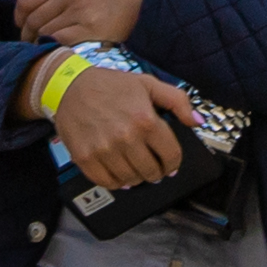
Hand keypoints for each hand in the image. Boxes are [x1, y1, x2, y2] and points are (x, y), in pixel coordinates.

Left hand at [8, 0, 147, 46]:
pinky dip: (58, 50)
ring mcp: (78, 12)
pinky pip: (61, 43)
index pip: (26, 0)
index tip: (22, 28)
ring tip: (50, 51)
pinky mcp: (90, 29)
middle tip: (34, 46)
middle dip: (29, 37)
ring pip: (45, 34)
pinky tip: (64, 53)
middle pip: (33, 21)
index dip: (19, 18)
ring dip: (44, 46)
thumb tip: (35, 15)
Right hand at [42, 61, 189, 190]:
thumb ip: (177, 100)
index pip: (171, 155)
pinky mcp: (85, 158)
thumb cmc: (110, 85)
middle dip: (156, 172)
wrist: (70, 86)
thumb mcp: (148, 84)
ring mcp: (104, 150)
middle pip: (152, 172)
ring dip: (137, 178)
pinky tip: (119, 173)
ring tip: (136, 169)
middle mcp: (126, 138)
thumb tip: (196, 121)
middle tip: (153, 167)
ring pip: (131, 180)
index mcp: (145, 120)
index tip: (170, 164)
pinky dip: (116, 182)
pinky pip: (107, 182)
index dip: (174, 163)